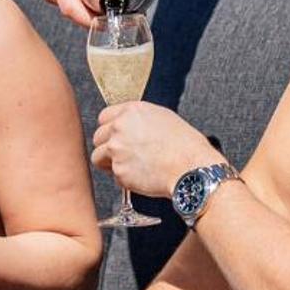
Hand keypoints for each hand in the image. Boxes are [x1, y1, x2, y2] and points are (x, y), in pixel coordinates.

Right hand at [31, 0, 135, 28]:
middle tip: (124, 21)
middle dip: (96, 21)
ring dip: (91, 14)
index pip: (71, 8)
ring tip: (119, 14)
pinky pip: (69, 1)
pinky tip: (102, 3)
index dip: (90, 21)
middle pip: (73, 12)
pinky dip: (84, 5)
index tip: (113, 24)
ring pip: (71, 8)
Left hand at [93, 102, 218, 198]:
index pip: (104, 117)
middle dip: (107, 146)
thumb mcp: (163, 118)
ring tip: (128, 166)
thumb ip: (140, 120)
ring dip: (109, 163)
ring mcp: (117, 149)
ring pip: (98, 157)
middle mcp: (120, 127)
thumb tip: (130, 127)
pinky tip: (141, 175)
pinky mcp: (119, 170)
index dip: (110, 129)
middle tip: (122, 154)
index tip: (115, 137)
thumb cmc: (185, 145)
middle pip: (98, 137)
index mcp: (132, 111)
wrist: (191, 167)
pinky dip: (123, 178)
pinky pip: (113, 175)